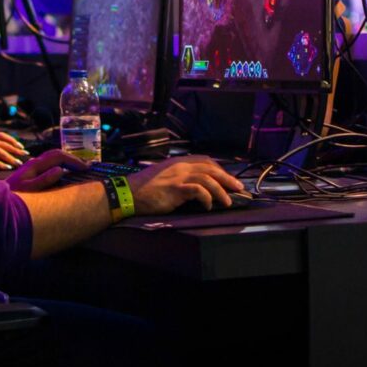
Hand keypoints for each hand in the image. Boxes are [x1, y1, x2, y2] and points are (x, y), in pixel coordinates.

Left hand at [2, 148, 86, 191]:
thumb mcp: (29, 191)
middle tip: (87, 167)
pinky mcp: (31, 173)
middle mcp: (33, 163)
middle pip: (56, 154)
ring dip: (67, 162)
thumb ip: (44, 180)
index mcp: (34, 165)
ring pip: (52, 159)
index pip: (58, 156)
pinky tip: (64, 173)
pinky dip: (60, 166)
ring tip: (79, 169)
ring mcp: (31, 167)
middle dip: (72, 159)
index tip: (86, 168)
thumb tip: (60, 170)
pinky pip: (49, 165)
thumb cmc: (13, 197)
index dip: (73, 160)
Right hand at [128, 156, 242, 214]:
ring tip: (227, 202)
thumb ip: (179, 176)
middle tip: (238, 188)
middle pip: (211, 168)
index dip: (219, 168)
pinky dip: (207, 198)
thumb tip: (195, 186)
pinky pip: (198, 190)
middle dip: (227, 178)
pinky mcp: (176, 188)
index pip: (205, 160)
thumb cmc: (145, 188)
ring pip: (208, 179)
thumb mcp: (164, 176)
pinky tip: (208, 206)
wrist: (129, 193)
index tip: (227, 178)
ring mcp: (178, 176)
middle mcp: (180, 166)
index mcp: (178, 162)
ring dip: (221, 191)